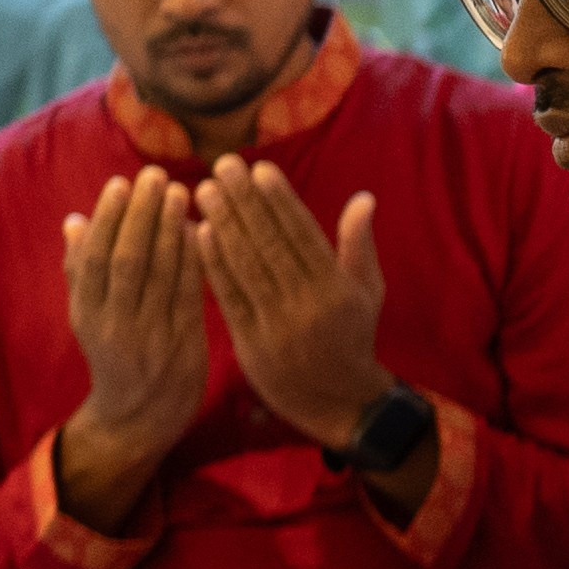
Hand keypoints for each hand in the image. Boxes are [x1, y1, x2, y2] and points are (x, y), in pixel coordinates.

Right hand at [58, 172, 211, 530]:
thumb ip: (82, 271)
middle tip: (154, 176)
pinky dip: (194, 261)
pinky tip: (201, 230)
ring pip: (161, 275)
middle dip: (141, 215)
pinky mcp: (184, 346)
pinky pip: (189, 295)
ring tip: (180, 192)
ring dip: (171, 230)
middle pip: (127, 260)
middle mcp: (115, 325)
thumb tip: (74, 221)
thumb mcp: (88, 316)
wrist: (139, 420)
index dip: (108, 218)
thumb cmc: (115, 355)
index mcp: (86, 314)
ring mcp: (151, 338)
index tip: (120, 183)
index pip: (94, 258)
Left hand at [198, 164, 393, 453]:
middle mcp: (307, 304)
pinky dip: (213, 263)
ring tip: (203, 190)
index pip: (303, 234)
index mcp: (337, 289)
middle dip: (244, 201)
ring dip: (222, 224)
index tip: (259, 169)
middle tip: (222, 166)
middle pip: (270, 243)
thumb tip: (364, 198)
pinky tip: (199, 232)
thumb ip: (360, 245)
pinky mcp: (251, 342)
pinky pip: (228, 295)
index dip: (279, 200)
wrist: (338, 402)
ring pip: (245, 265)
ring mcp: (277, 324)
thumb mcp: (368, 292)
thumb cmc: (353, 337)